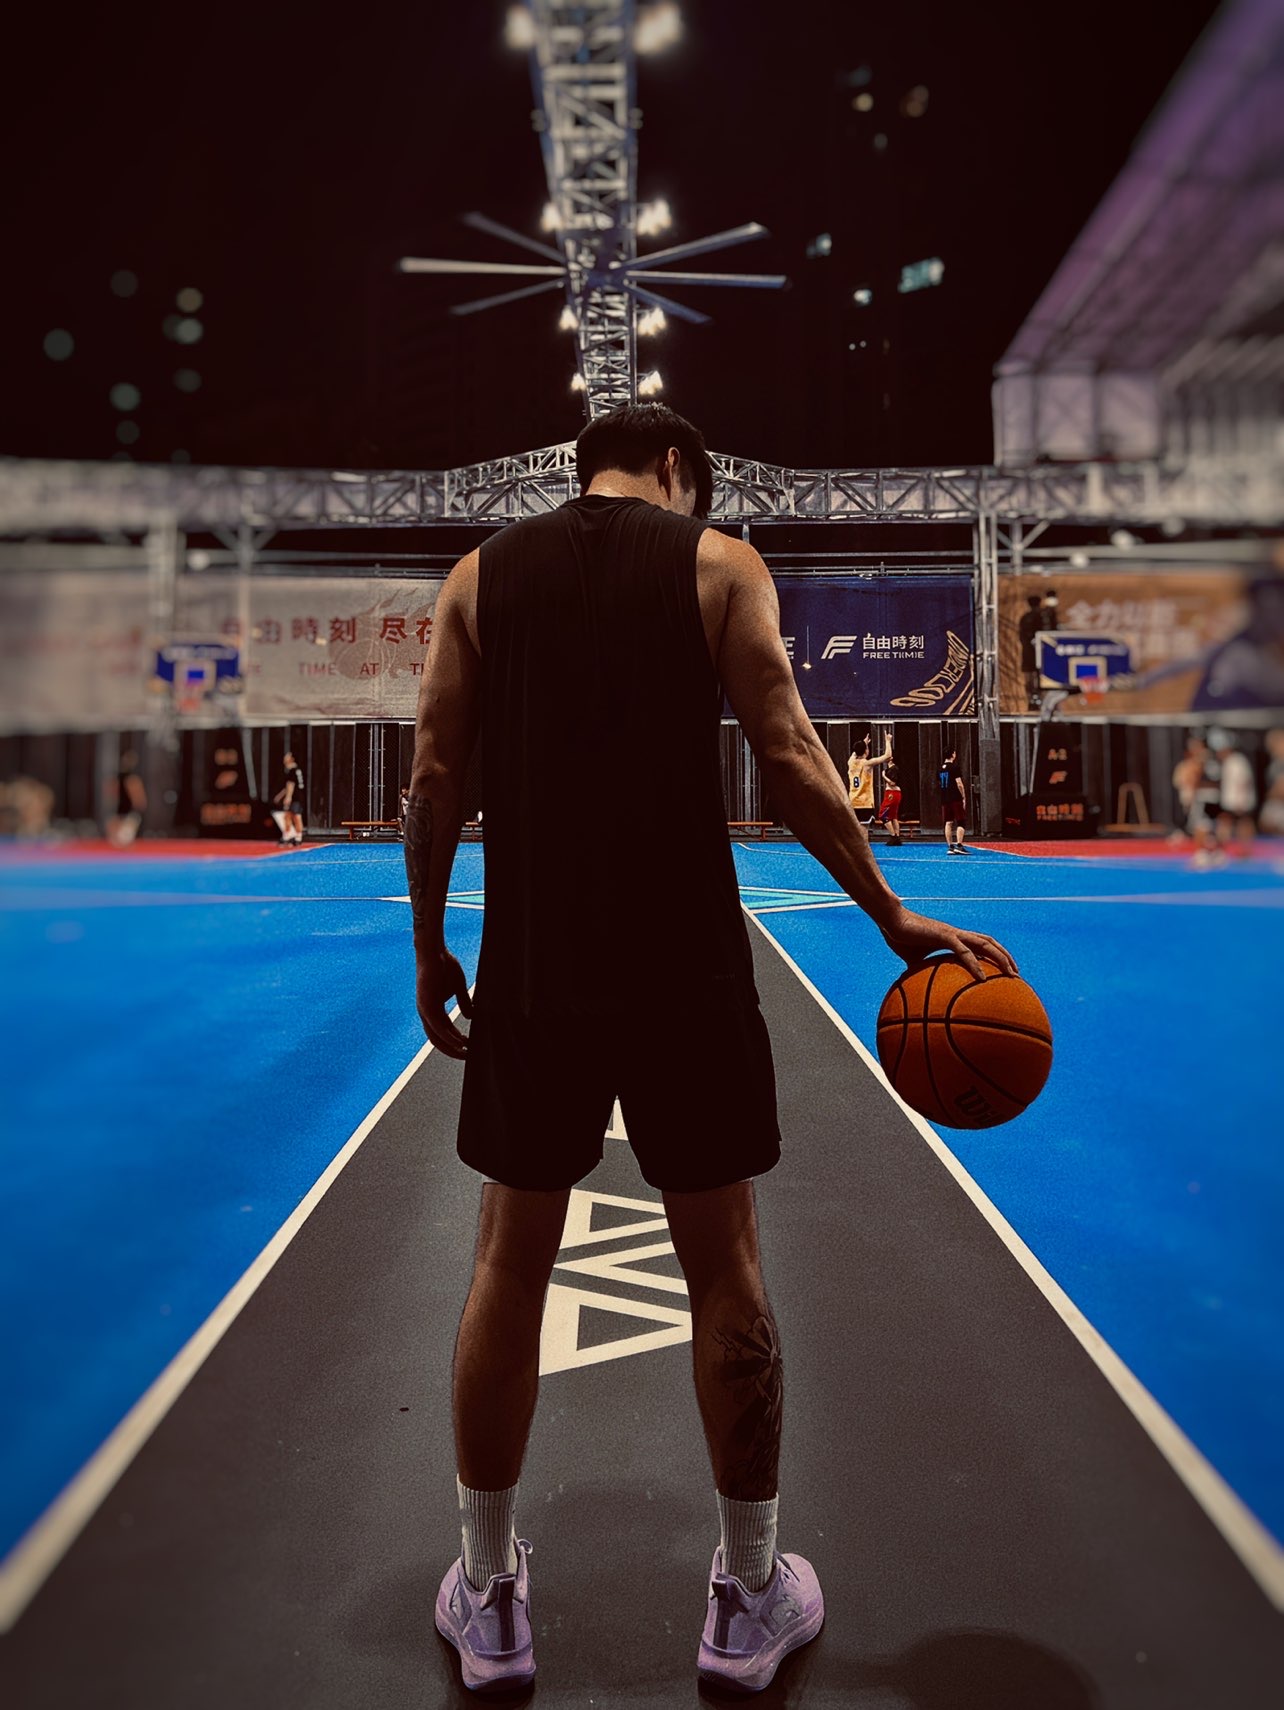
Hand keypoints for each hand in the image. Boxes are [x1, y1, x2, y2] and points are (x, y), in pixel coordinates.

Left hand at [415, 947, 474, 1058]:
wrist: (435, 951)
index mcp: (432, 1009)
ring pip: (436, 1036)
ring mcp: (424, 1009)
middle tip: (467, 1056)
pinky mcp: (426, 1004)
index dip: (455, 1042)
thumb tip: (470, 1017)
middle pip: (437, 1039)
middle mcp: (426, 1012)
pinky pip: (437, 1026)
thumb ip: (464, 1002)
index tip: (469, 1047)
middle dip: (452, 1050)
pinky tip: (459, 1042)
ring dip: (451, 1047)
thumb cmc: (445, 965)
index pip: (442, 1032)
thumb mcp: (458, 988)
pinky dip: (448, 1036)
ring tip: (465, 1053)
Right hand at [878, 905, 1018, 981]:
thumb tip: (920, 990)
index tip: (1003, 970)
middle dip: (1005, 957)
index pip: (980, 943)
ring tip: (1011, 974)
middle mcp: (957, 934)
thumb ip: (921, 972)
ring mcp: (952, 933)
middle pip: (989, 942)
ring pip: (985, 944)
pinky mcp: (944, 936)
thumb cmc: (900, 937)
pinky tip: (982, 979)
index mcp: (952, 937)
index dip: (994, 954)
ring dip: (1001, 958)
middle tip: (1016, 974)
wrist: (890, 921)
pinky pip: (965, 952)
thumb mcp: (913, 960)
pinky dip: (975, 965)